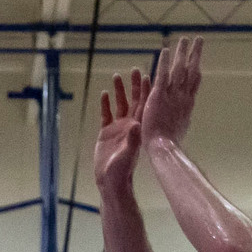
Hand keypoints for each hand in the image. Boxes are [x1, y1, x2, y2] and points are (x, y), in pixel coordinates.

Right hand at [95, 70, 145, 192]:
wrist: (111, 182)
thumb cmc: (122, 170)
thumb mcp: (128, 154)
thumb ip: (132, 139)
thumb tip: (136, 125)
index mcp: (138, 129)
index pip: (144, 106)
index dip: (146, 91)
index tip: (147, 75)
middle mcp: (130, 126)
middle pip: (133, 101)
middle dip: (134, 86)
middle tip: (134, 69)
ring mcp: (118, 128)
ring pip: (120, 105)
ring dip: (119, 91)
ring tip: (117, 75)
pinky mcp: (106, 133)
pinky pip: (106, 114)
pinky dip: (105, 104)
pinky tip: (104, 93)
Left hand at [139, 36, 202, 146]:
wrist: (164, 148)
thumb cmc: (170, 144)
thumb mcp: (181, 128)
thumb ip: (183, 118)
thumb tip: (187, 117)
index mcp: (187, 104)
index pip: (194, 82)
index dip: (196, 68)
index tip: (198, 59)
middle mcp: (183, 96)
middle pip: (191, 71)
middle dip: (195, 54)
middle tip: (199, 40)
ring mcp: (172, 95)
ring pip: (179, 69)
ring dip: (182, 53)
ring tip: (185, 39)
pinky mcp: (159, 96)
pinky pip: (162, 75)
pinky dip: (164, 63)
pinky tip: (165, 50)